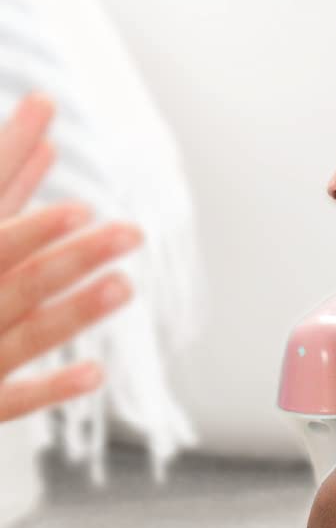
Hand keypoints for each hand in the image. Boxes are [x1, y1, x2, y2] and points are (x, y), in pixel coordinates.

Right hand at [0, 94, 143, 423]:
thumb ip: (6, 182)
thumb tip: (44, 126)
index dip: (21, 206)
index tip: (71, 190)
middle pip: (15, 277)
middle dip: (70, 256)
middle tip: (131, 232)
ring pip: (22, 334)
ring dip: (72, 312)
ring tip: (124, 285)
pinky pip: (10, 400)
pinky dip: (48, 387)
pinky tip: (95, 373)